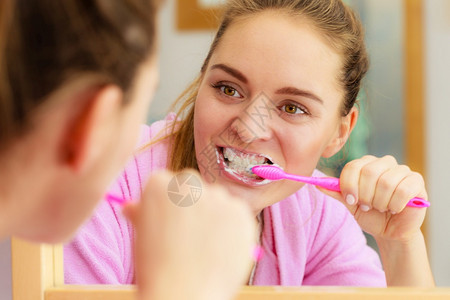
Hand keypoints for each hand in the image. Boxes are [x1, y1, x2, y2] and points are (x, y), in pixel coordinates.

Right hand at [123, 170, 255, 299]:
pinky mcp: (240, 212)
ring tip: (205, 246)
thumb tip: (131, 206)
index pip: (167, 183)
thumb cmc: (157, 269)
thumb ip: (140, 214)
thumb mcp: (142, 236)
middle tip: (189, 234)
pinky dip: (233, 227)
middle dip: (193, 204)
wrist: (183, 295)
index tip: (170, 224)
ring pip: (217, 198)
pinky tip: (222, 248)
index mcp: (159, 184)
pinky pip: (237, 213)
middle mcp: (189, 183)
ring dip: (214, 214)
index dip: (169, 206)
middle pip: (193, 185)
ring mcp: (217, 196)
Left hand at [319, 155, 427, 242]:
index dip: (349, 185)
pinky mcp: (416, 182)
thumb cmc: (370, 215)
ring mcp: (402, 171)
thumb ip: (336, 192)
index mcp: (367, 164)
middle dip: (365, 195)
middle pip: (369, 172)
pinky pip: (403, 190)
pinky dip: (395, 204)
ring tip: (381, 208)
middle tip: (366, 206)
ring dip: (380, 202)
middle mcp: (385, 163)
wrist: (390, 231)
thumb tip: (317, 183)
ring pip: (386, 182)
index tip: (350, 201)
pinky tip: (395, 209)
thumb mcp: (350, 204)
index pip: (353, 166)